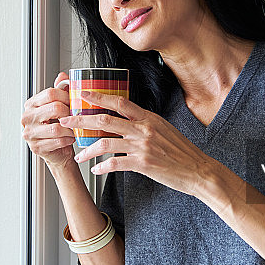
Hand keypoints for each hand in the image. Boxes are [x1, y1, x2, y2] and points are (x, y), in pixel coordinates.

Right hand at [21, 72, 77, 169]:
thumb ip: (60, 91)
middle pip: (54, 108)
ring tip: (74, 129)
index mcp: (31, 104)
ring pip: (57, 127)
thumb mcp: (58, 107)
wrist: (57, 151)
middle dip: (70, 112)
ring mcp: (29, 133)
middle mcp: (27, 117)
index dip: (67, 96)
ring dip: (70, 129)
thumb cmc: (57, 127)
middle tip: (76, 116)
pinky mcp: (36, 147)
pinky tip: (70, 138)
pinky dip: (67, 140)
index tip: (74, 101)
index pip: (50, 93)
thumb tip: (63, 76)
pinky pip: (57, 141)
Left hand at [60, 90, 221, 197]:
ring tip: (79, 155)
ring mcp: (142, 146)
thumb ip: (144, 123)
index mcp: (148, 118)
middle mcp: (143, 129)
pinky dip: (102, 167)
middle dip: (81, 120)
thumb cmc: (181, 151)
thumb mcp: (164, 128)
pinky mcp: (143, 164)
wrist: (199, 170)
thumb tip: (126, 118)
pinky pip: (115, 163)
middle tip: (66, 122)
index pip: (119, 101)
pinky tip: (96, 169)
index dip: (98, 96)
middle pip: (105, 120)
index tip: (82, 93)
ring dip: (88, 150)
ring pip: (106, 143)